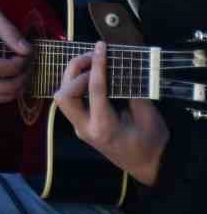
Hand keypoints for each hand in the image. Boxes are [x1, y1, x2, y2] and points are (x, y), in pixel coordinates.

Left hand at [54, 41, 168, 184]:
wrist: (148, 166)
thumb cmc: (151, 143)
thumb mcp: (148, 116)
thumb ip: (132, 91)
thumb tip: (120, 66)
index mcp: (104, 127)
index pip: (95, 91)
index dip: (98, 65)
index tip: (101, 47)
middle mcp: (85, 128)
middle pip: (64, 96)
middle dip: (74, 72)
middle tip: (93, 56)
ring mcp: (79, 127)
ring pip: (62, 97)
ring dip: (72, 76)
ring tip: (91, 62)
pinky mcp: (80, 124)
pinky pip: (70, 100)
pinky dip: (76, 84)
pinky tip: (90, 74)